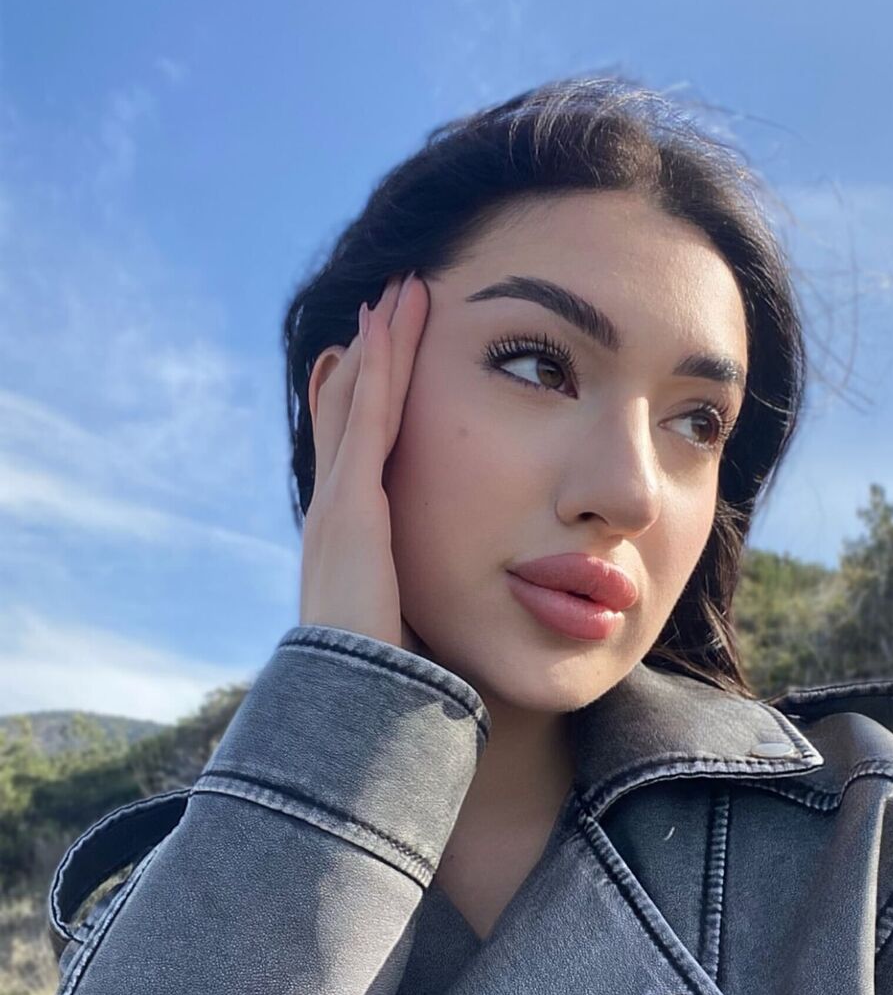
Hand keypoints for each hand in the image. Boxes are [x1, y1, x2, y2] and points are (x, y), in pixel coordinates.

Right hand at [299, 271, 429, 646]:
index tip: (395, 359)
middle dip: (373, 358)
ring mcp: (340, 502)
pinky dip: (379, 367)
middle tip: (389, 303)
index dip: (376, 400)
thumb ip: (424, 599)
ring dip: (379, 346)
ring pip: (358, 402)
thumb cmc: (389, 677)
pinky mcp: (354, 502)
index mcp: (352, 538)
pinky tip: (389, 324)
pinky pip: (369, 418)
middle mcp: (336, 510)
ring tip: (394, 293)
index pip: (362, 451)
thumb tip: (454, 601)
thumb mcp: (409, 624)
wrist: (355, 701)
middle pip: (352, 412)